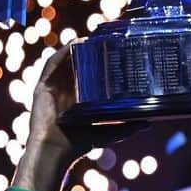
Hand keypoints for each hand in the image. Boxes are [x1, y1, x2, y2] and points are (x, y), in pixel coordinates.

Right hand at [15, 43, 144, 190]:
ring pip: (65, 62)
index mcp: (78, 98)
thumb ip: (127, 127)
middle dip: (89, 52)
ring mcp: (53, 87)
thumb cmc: (79, 144)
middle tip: (104, 40)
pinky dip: (61, 53)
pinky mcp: (42, 87)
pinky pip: (51, 65)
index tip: (113, 51)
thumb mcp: (109, 133)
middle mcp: (65, 90)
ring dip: (76, 49)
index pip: (90, 75)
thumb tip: (148, 123)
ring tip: (90, 38)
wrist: (55, 151)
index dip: (100, 62)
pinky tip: (73, 44)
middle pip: (77, 65)